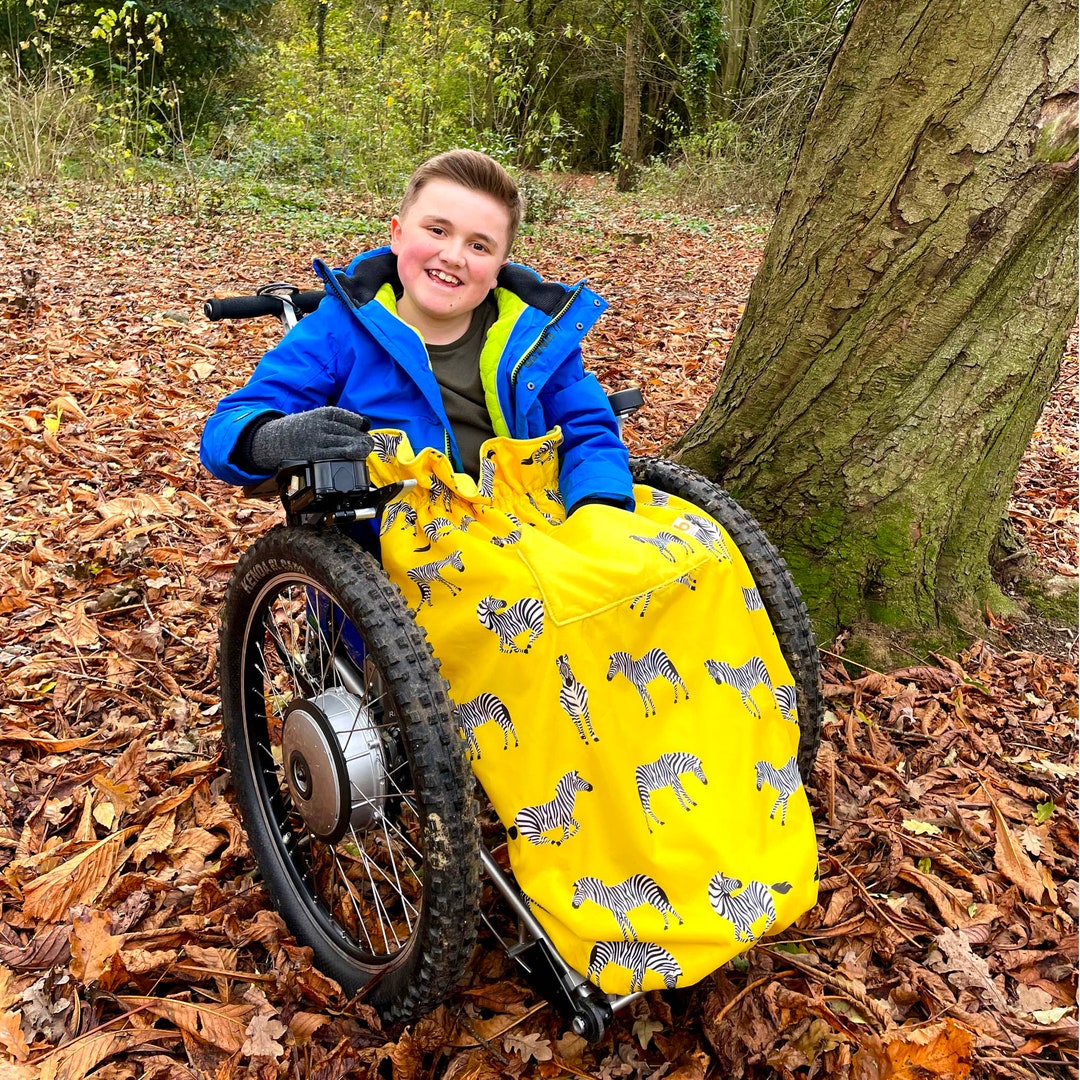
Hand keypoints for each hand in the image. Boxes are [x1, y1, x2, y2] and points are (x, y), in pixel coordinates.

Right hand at [249, 407, 372, 471]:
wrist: (271, 442)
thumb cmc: (296, 430)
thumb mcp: (312, 418)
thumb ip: (333, 421)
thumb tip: (362, 424)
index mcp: (318, 415)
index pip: (342, 416)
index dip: (356, 421)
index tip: (365, 425)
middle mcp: (318, 427)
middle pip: (345, 431)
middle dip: (360, 437)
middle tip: (369, 442)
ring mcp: (316, 442)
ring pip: (342, 444)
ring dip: (357, 447)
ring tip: (366, 449)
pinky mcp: (313, 456)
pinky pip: (334, 456)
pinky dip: (346, 457)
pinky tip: (354, 458)